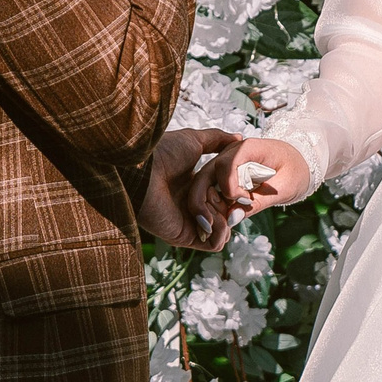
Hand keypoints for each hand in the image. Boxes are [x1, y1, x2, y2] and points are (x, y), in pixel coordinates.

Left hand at [140, 127, 240, 250]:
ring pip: (223, 229)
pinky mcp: (185, 237)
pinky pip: (214, 244)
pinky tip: (210, 216)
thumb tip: (238, 137)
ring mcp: (189, 222)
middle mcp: (192, 205)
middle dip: (230, 203)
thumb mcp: (194, 140)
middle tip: (222, 192)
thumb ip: (217, 139)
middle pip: (226, 212)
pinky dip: (220, 232)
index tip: (237, 182)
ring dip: (224, 216)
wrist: (142, 172)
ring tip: (211, 201)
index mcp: (194, 185)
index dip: (234, 190)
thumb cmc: (163, 153)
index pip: (223, 195)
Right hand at [189, 137, 310, 232]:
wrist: (301, 162)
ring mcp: (227, 159)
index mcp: (249, 147)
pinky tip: (222, 216)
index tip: (245, 202)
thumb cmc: (296, 171)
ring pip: (205, 180)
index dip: (229, 188)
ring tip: (220, 221)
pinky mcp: (226, 171)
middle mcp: (233, 150)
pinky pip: (212, 185)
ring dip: (208, 202)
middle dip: (207, 198)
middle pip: (208, 172)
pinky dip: (213, 202)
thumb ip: (258, 203)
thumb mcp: (284, 188)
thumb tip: (231, 218)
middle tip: (219, 220)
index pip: (226, 165)